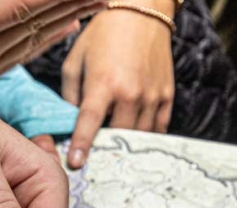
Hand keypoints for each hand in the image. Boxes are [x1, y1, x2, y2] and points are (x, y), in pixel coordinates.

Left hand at [62, 2, 174, 168]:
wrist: (141, 12)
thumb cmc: (104, 34)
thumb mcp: (76, 60)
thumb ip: (70, 94)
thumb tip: (69, 122)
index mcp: (104, 83)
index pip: (90, 123)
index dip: (81, 145)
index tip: (76, 163)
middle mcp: (130, 92)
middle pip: (117, 135)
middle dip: (105, 146)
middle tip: (96, 153)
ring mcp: (151, 95)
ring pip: (138, 135)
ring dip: (125, 142)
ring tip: (114, 145)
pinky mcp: (166, 95)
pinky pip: (158, 127)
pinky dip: (146, 135)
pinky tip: (134, 135)